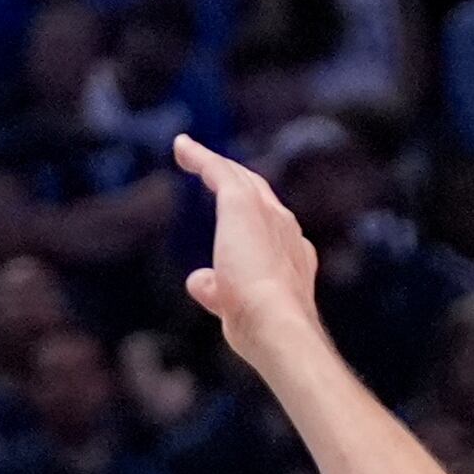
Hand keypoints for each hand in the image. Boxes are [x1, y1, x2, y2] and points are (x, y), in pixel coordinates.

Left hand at [174, 136, 325, 369]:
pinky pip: (219, 171)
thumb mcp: (233, 307)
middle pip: (258, 192)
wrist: (275, 324)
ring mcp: (268, 214)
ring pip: (239, 177)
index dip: (254, 216)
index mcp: (292, 256)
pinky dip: (200, 157)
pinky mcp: (243, 204)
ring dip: (214, 163)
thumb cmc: (260, 326)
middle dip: (234, 178)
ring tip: (188, 150)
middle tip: (210, 167)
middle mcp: (285, 229)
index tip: (236, 212)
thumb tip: (199, 279)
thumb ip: (217, 290)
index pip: (271, 226)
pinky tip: (181, 147)